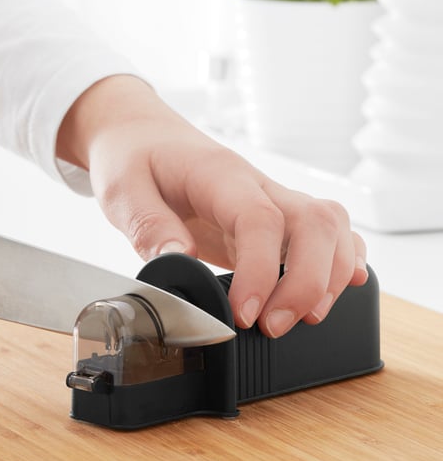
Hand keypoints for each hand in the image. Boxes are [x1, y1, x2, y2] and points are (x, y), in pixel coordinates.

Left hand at [57, 76, 367, 337]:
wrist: (144, 134)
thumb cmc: (134, 158)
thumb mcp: (122, 190)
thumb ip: (148, 225)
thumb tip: (177, 262)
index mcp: (217, 174)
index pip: (259, 219)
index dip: (261, 272)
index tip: (243, 314)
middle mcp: (255, 184)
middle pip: (314, 224)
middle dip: (306, 283)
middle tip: (275, 326)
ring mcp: (269, 198)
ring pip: (330, 227)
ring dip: (328, 277)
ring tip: (302, 318)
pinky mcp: (272, 216)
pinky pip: (325, 232)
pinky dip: (340, 261)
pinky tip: (335, 288)